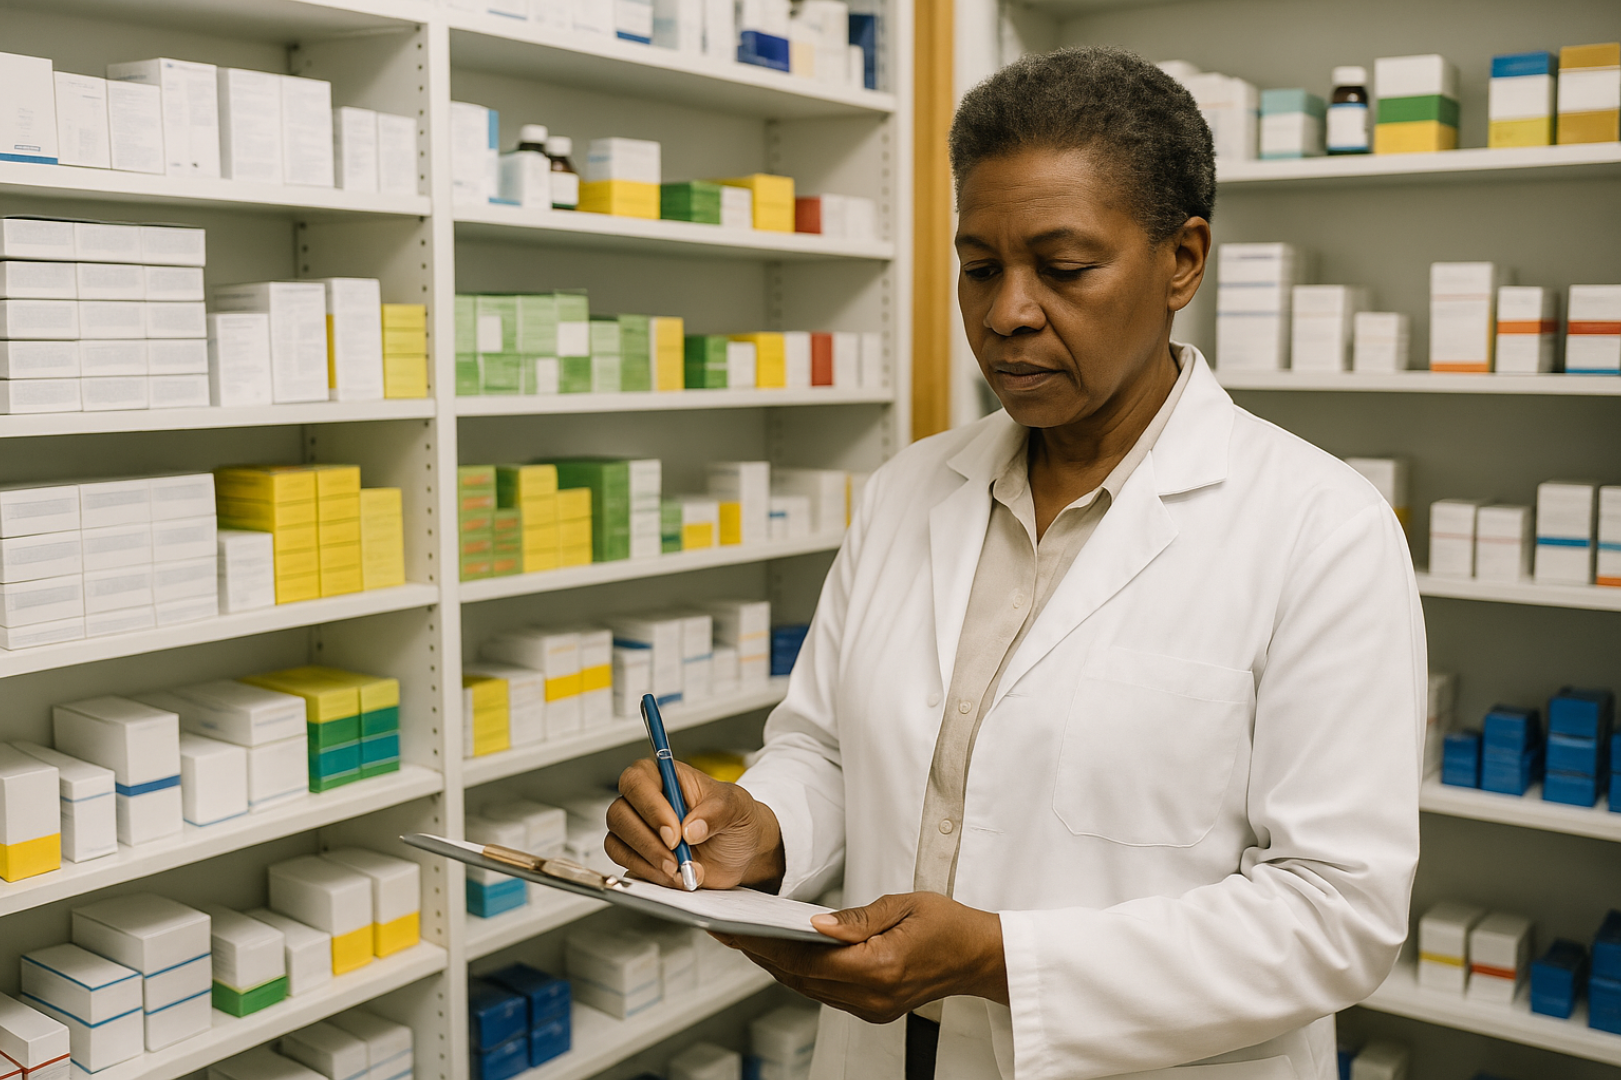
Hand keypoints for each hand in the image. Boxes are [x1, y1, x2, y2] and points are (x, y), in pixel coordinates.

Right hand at [606, 758, 785, 889]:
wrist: (741, 851)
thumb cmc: (734, 819)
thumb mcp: (737, 807)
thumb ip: (717, 812)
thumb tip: (691, 828)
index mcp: (665, 776)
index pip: (637, 780)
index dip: (650, 807)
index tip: (674, 833)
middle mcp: (645, 799)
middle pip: (619, 813)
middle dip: (647, 841)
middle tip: (676, 857)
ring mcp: (637, 827)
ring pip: (617, 840)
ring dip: (648, 860)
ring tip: (680, 869)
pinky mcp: (636, 853)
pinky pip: (624, 863)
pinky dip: (648, 873)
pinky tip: (673, 876)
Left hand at [713, 892, 1008, 1023]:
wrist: (979, 957)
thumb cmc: (948, 924)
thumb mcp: (904, 904)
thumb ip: (857, 916)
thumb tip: (814, 923)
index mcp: (880, 968)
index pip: (808, 959)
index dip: (766, 945)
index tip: (735, 928)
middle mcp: (872, 996)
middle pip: (800, 977)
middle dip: (759, 953)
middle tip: (726, 928)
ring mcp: (872, 1008)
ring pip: (808, 988)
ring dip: (774, 964)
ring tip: (744, 937)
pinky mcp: (872, 1008)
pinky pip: (824, 991)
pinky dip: (799, 972)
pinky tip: (781, 952)